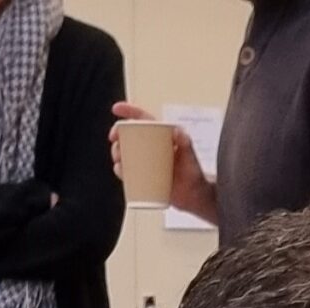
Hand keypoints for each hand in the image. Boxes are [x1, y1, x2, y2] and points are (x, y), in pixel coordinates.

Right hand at [110, 102, 212, 219]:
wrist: (193, 196)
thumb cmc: (194, 174)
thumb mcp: (190, 156)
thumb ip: (186, 143)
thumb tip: (177, 131)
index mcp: (160, 136)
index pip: (142, 119)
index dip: (128, 111)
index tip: (116, 109)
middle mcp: (151, 147)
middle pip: (129, 136)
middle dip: (118, 136)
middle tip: (116, 143)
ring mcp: (146, 161)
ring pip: (125, 152)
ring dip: (117, 153)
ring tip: (119, 159)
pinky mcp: (143, 176)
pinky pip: (127, 170)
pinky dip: (120, 169)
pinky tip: (120, 169)